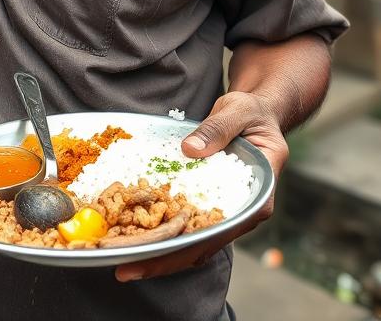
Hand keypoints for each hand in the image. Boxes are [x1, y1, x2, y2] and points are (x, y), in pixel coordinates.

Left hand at [114, 91, 287, 282]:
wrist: (255, 114)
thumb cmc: (253, 114)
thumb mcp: (240, 113)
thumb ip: (218, 130)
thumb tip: (191, 150)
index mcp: (258, 198)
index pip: (222, 231)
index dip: (190, 245)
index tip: (160, 254)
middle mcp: (241, 213)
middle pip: (201, 245)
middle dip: (164, 259)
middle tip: (126, 268)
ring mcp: (223, 212)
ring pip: (190, 240)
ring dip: (158, 251)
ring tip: (123, 262)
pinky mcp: (206, 203)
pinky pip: (183, 221)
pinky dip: (160, 229)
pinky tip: (132, 234)